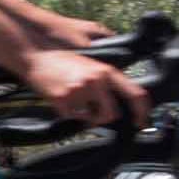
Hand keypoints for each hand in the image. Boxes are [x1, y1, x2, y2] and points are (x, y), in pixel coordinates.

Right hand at [14, 46, 137, 125]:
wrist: (35, 55)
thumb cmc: (62, 61)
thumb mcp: (90, 66)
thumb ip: (106, 82)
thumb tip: (118, 105)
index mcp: (107, 71)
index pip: (136, 94)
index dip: (142, 112)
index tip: (142, 123)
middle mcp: (96, 80)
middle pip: (111, 114)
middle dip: (102, 117)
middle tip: (91, 112)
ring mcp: (79, 90)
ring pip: (90, 118)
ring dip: (84, 115)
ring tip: (72, 99)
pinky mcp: (63, 99)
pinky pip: (71, 117)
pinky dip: (67, 112)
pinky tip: (60, 98)